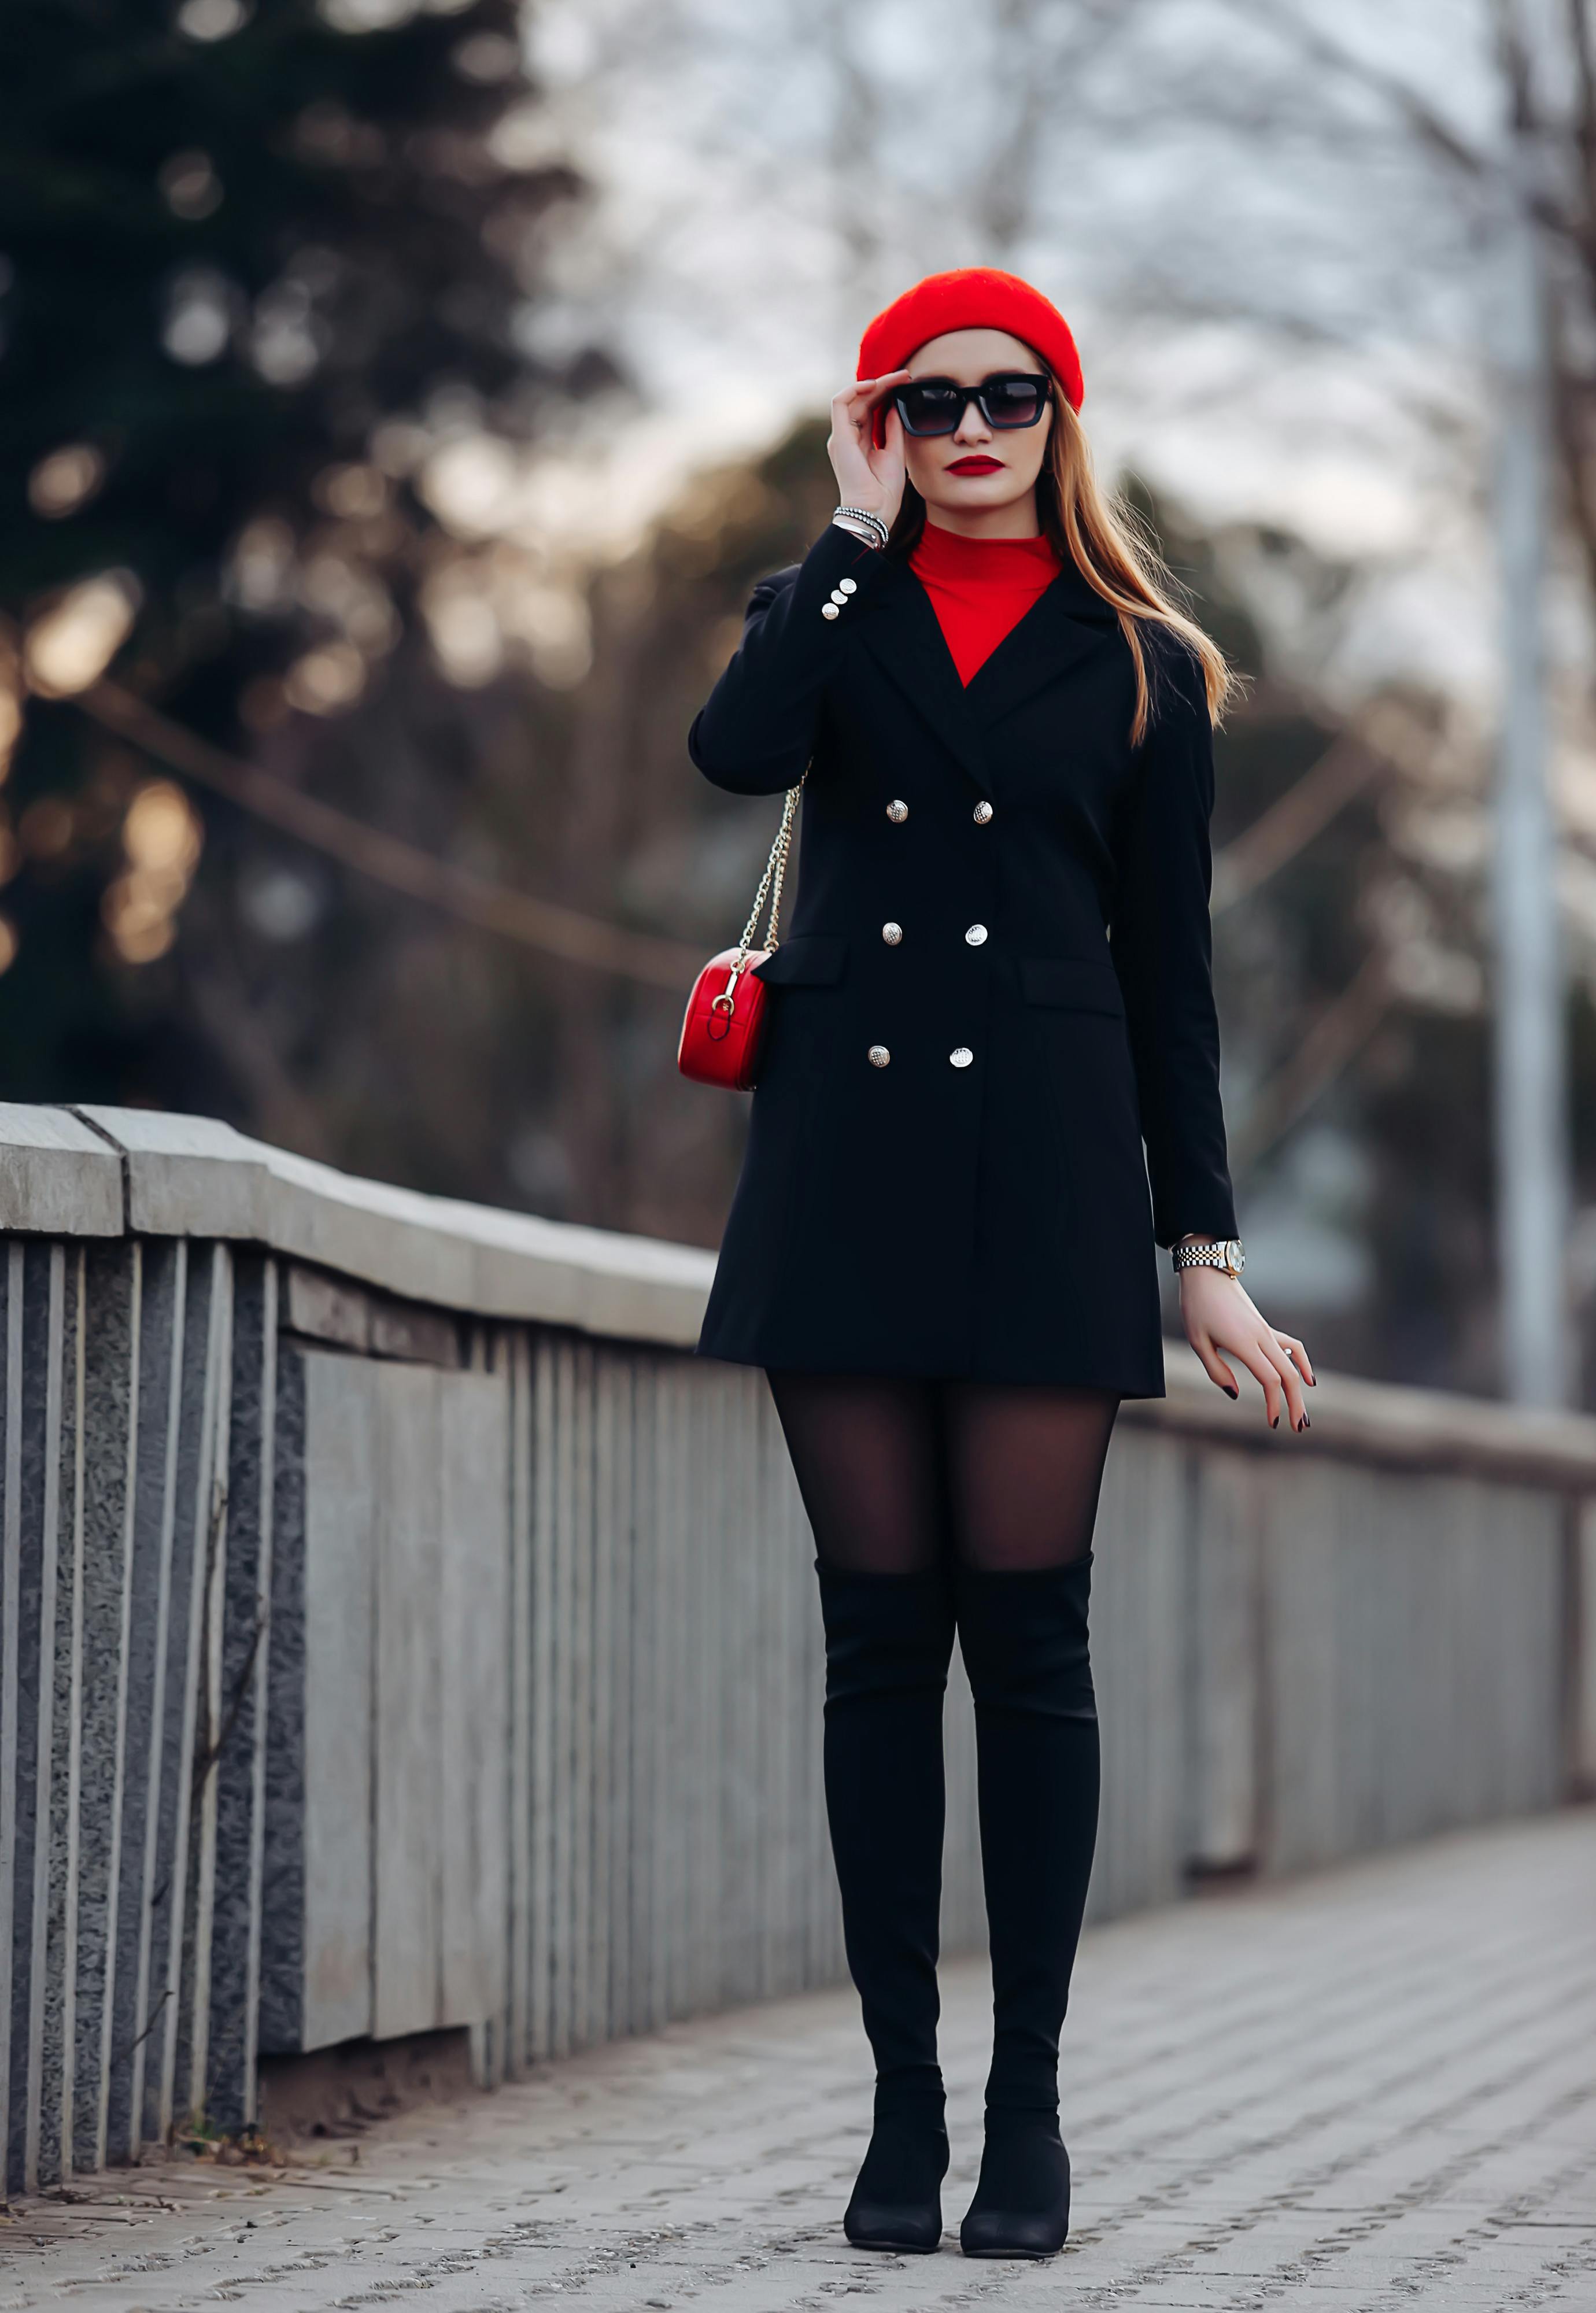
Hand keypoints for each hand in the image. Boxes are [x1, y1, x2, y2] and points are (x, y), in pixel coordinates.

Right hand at [827, 370, 912, 528]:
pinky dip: (854, 389)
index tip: (906, 383)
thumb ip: (893, 429)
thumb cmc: (884, 491)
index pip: (870, 408)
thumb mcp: (895, 452)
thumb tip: (895, 405)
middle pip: (863, 400)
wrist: (874, 511)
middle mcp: (847, 437)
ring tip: (895, 377)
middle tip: (905, 375)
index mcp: (860, 442)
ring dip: (874, 384)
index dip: (886, 393)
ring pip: (853, 398)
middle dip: (884, 384)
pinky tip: (874, 384)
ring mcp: (841, 437)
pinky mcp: (838, 438)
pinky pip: (839, 403)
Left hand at [1180, 1263, 1314, 1431]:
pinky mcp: (1265, 1327)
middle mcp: (1261, 1337)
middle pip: (1287, 1375)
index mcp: (1244, 1343)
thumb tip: (1235, 1394)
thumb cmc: (1197, 1307)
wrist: (1207, 1273)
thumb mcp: (1198, 1341)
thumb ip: (1217, 1370)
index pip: (1270, 1379)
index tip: (1273, 1423)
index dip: (1275, 1403)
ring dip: (1301, 1389)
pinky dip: (1303, 1363)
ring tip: (1304, 1412)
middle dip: (1296, 1404)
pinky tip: (1308, 1379)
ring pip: (1292, 1363)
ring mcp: (1266, 1331)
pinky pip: (1292, 1346)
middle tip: (1298, 1429)